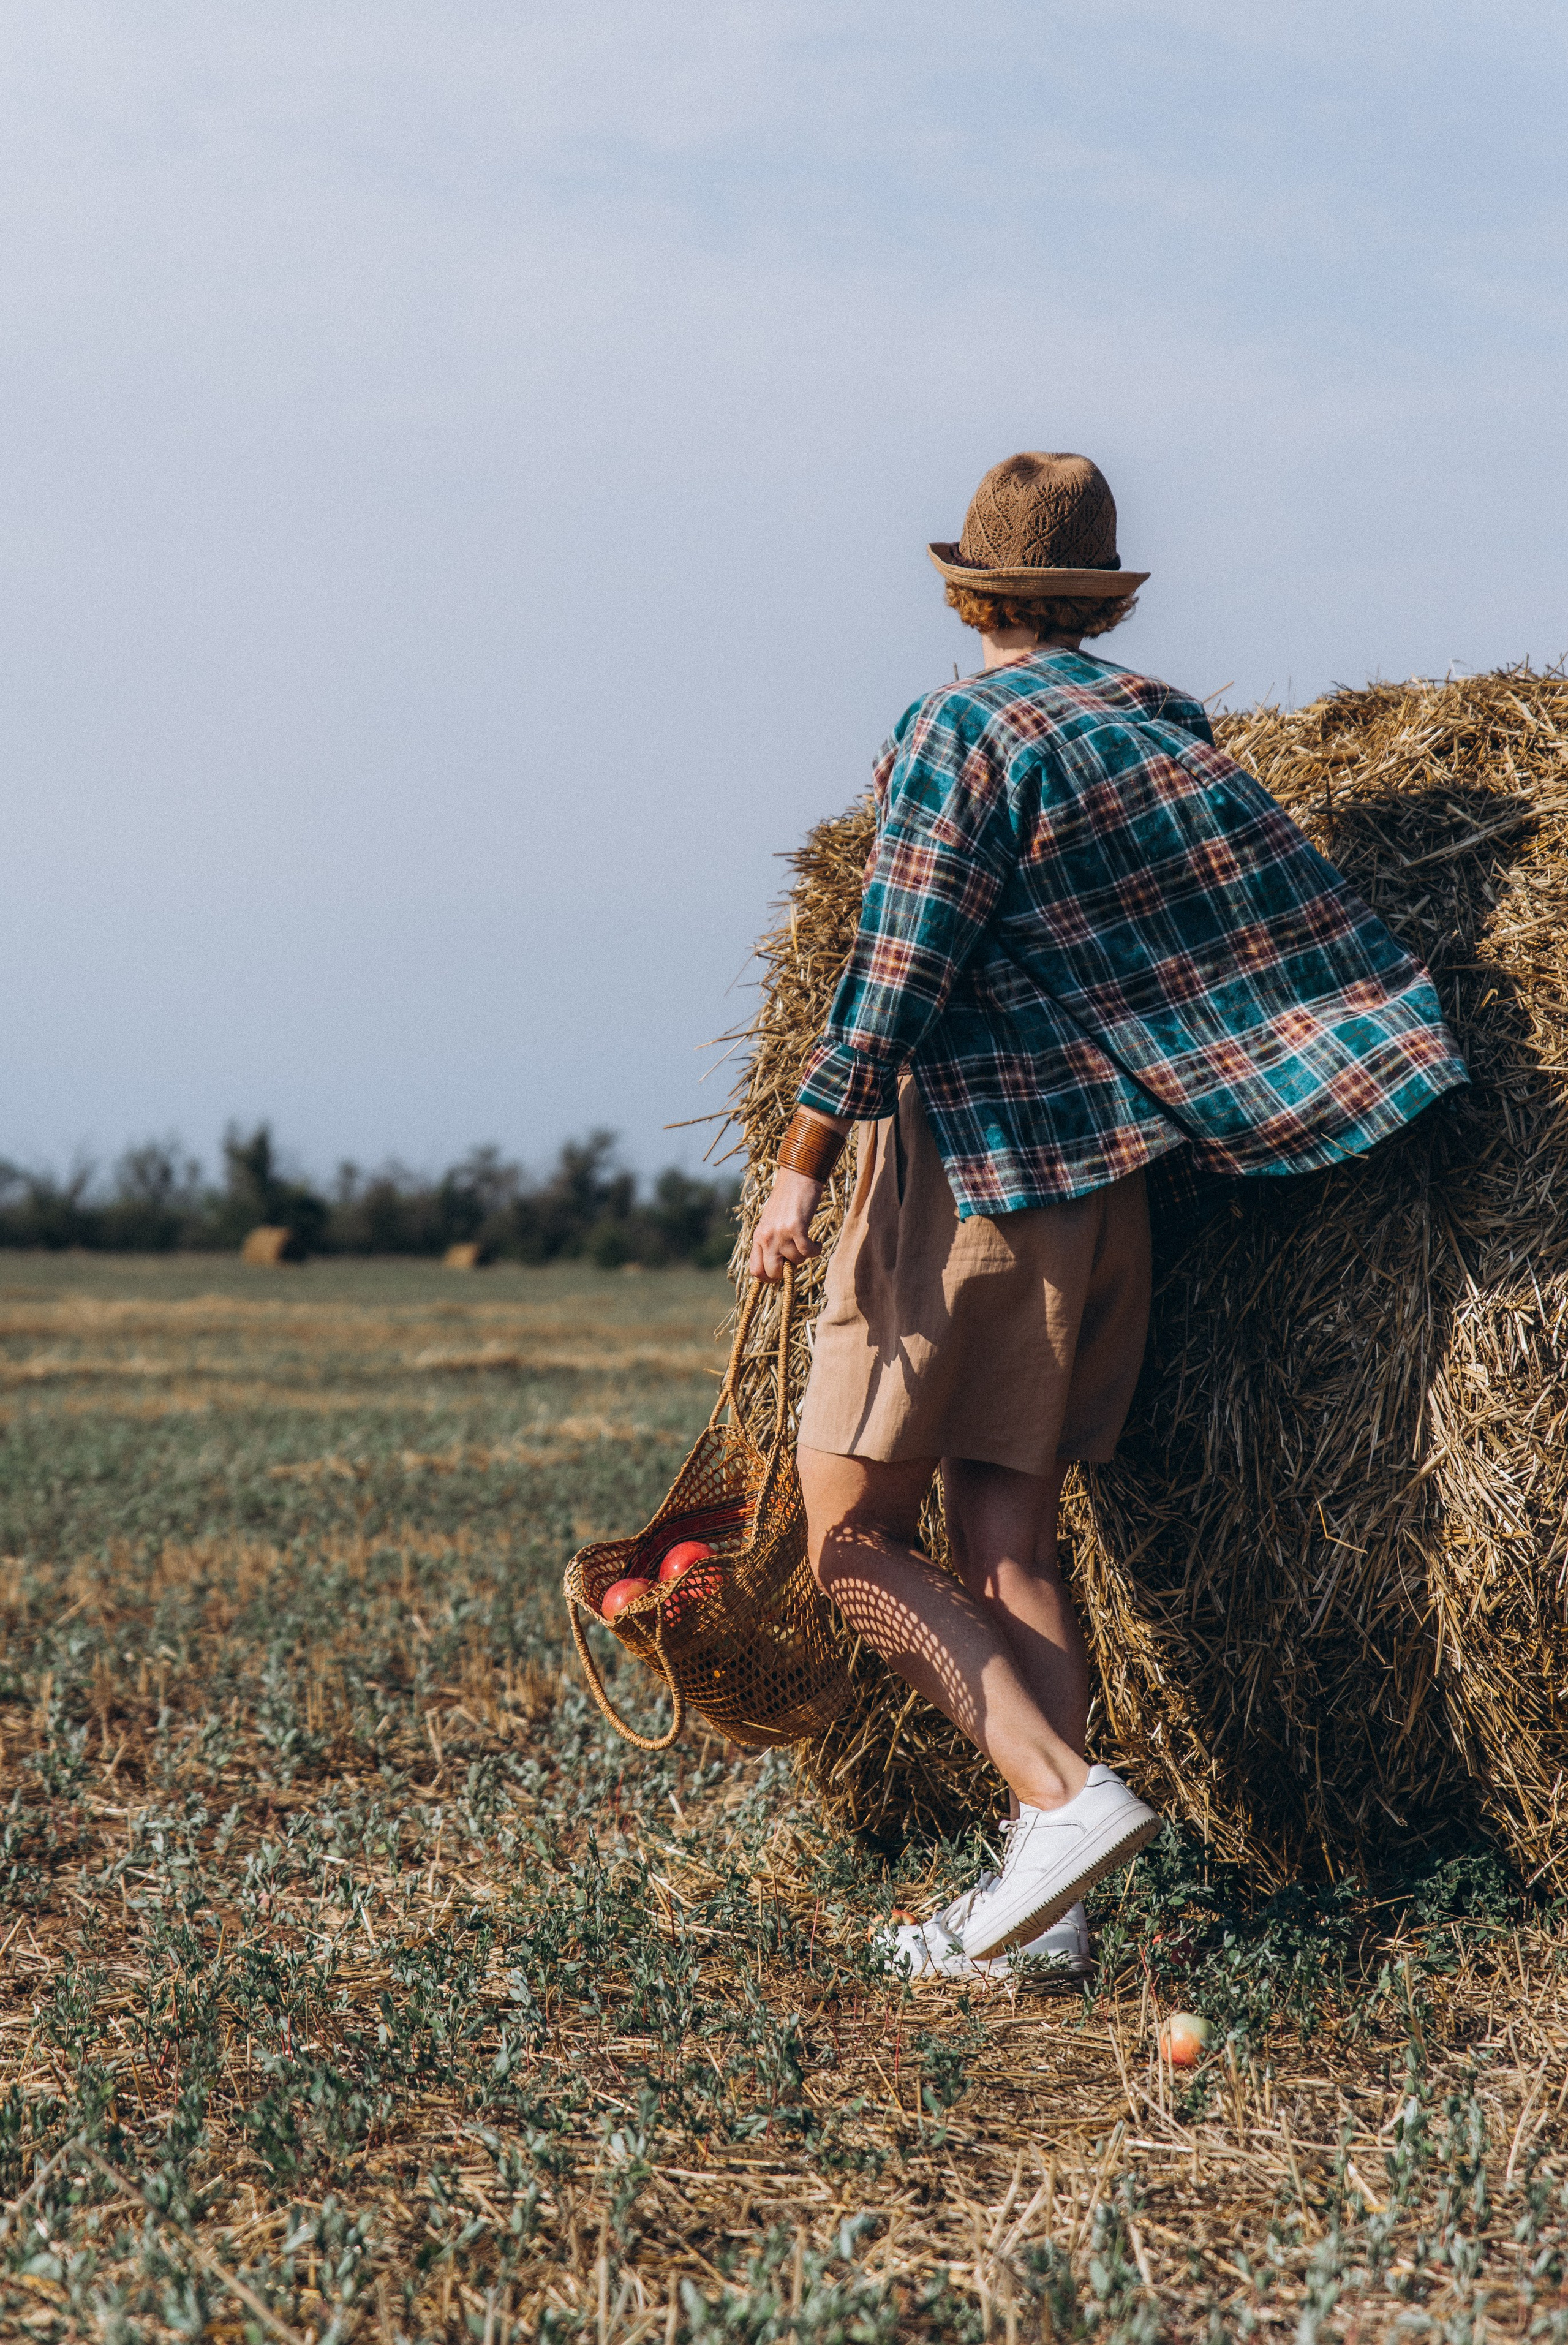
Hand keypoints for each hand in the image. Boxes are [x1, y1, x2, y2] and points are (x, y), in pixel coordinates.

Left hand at [749, 1168, 824, 1282]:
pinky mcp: (796, 1228)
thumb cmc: (788, 1199)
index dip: (769, 1278)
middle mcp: (766, 1237)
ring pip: (795, 1262)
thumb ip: (772, 1242)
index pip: (756, 1270)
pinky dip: (816, 1250)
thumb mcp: (772, 1222)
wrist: (798, 1177)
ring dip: (806, 1256)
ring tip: (809, 1242)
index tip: (782, 1274)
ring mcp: (780, 1233)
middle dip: (788, 1272)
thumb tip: (781, 1267)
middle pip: (773, 1273)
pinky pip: (808, 1252)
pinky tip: (817, 1243)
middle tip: (797, 1260)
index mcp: (758, 1237)